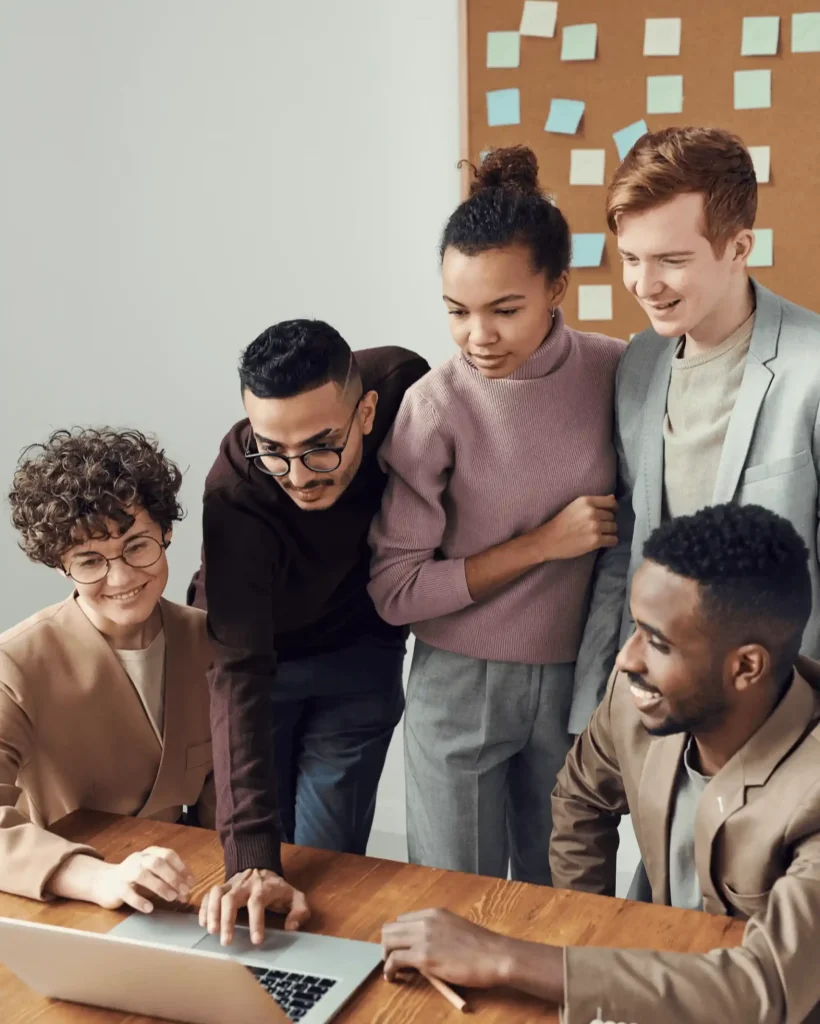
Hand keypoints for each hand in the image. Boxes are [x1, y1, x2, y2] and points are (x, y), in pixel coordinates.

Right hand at [48, 847, 194, 912]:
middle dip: (173, 876)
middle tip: (184, 891)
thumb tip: (187, 892)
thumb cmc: (134, 878)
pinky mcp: (116, 888)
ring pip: (143, 875)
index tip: (191, 882)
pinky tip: (149, 908)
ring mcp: (126, 872)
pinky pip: (128, 893)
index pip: (168, 854)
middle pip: (157, 862)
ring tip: (171, 898)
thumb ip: (169, 880)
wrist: (103, 882)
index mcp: (149, 853)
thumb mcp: (152, 874)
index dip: (182, 867)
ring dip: (160, 886)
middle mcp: (138, 859)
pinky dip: (140, 900)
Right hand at [199, 868, 309, 944]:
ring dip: (212, 912)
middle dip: (228, 919)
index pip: (257, 903)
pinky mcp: (221, 887)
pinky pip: (209, 894)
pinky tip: (203, 924)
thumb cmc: (277, 888)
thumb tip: (291, 927)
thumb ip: (300, 911)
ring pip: (217, 894)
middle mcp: (245, 885)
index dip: (256, 922)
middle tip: (226, 941)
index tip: (256, 941)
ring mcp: (231, 884)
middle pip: (231, 898)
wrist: (261, 866)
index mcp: (264, 888)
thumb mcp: (296, 897)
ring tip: (211, 931)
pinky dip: (204, 907)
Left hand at [381, 908, 513, 988]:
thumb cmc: (482, 948)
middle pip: (390, 929)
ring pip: (388, 942)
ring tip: (392, 970)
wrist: (495, 956)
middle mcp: (425, 921)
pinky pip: (394, 960)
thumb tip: (424, 946)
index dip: (398, 936)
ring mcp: (423, 938)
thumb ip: (437, 933)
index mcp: (433, 913)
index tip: (401, 949)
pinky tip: (393, 977)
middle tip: (393, 960)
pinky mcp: (424, 957)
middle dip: (387, 945)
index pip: (402, 920)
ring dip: (386, 957)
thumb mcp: (455, 929)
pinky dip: (389, 970)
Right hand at [536, 495, 617, 560]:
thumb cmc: (561, 522)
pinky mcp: (596, 540)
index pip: (610, 502)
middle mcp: (592, 512)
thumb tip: (613, 498)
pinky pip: (613, 540)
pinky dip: (610, 541)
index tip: (611, 512)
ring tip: (598, 534)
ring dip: (608, 531)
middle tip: (597, 526)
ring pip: (614, 527)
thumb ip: (593, 502)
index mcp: (586, 501)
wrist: (549, 540)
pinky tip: (603, 541)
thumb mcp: (575, 505)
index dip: (613, 508)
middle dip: (607, 521)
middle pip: (611, 516)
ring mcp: (595, 527)